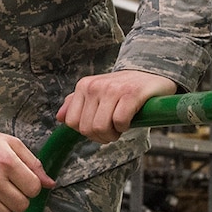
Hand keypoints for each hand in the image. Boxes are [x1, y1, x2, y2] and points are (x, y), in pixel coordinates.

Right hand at [0, 118, 55, 211]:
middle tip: (9, 187)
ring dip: (3, 207)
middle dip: (19, 198)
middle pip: (21, 206)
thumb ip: (33, 163)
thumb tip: (50, 184)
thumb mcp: (10, 143)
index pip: (34, 189)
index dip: (31, 186)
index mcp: (6, 160)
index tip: (22, 180)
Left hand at [56, 69, 177, 143]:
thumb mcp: (96, 92)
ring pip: (101, 127)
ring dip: (113, 134)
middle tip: (113, 129)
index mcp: (83, 86)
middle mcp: (95, 86)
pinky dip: (124, 127)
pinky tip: (130, 119)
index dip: (87, 132)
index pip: (72, 122)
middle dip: (101, 136)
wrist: (151, 75)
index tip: (100, 127)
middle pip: (87, 129)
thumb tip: (59, 117)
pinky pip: (119, 121)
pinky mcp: (131, 94)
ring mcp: (112, 89)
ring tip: (120, 125)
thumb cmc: (123, 89)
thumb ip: (76, 103)